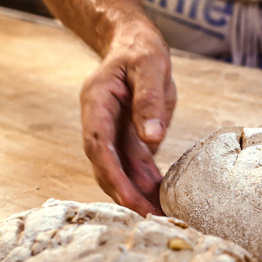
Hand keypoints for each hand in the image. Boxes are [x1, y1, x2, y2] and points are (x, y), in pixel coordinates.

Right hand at [80, 21, 175, 215]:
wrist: (136, 45)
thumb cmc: (141, 51)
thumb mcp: (150, 66)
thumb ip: (149, 99)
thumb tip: (151, 138)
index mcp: (97, 103)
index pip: (98, 144)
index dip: (111, 173)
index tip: (128, 196)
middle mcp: (100, 122)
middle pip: (106, 165)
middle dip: (124, 193)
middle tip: (150, 216)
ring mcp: (113, 133)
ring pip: (121, 171)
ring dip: (137, 194)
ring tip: (162, 215)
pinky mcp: (129, 140)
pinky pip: (135, 168)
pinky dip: (148, 185)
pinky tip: (164, 201)